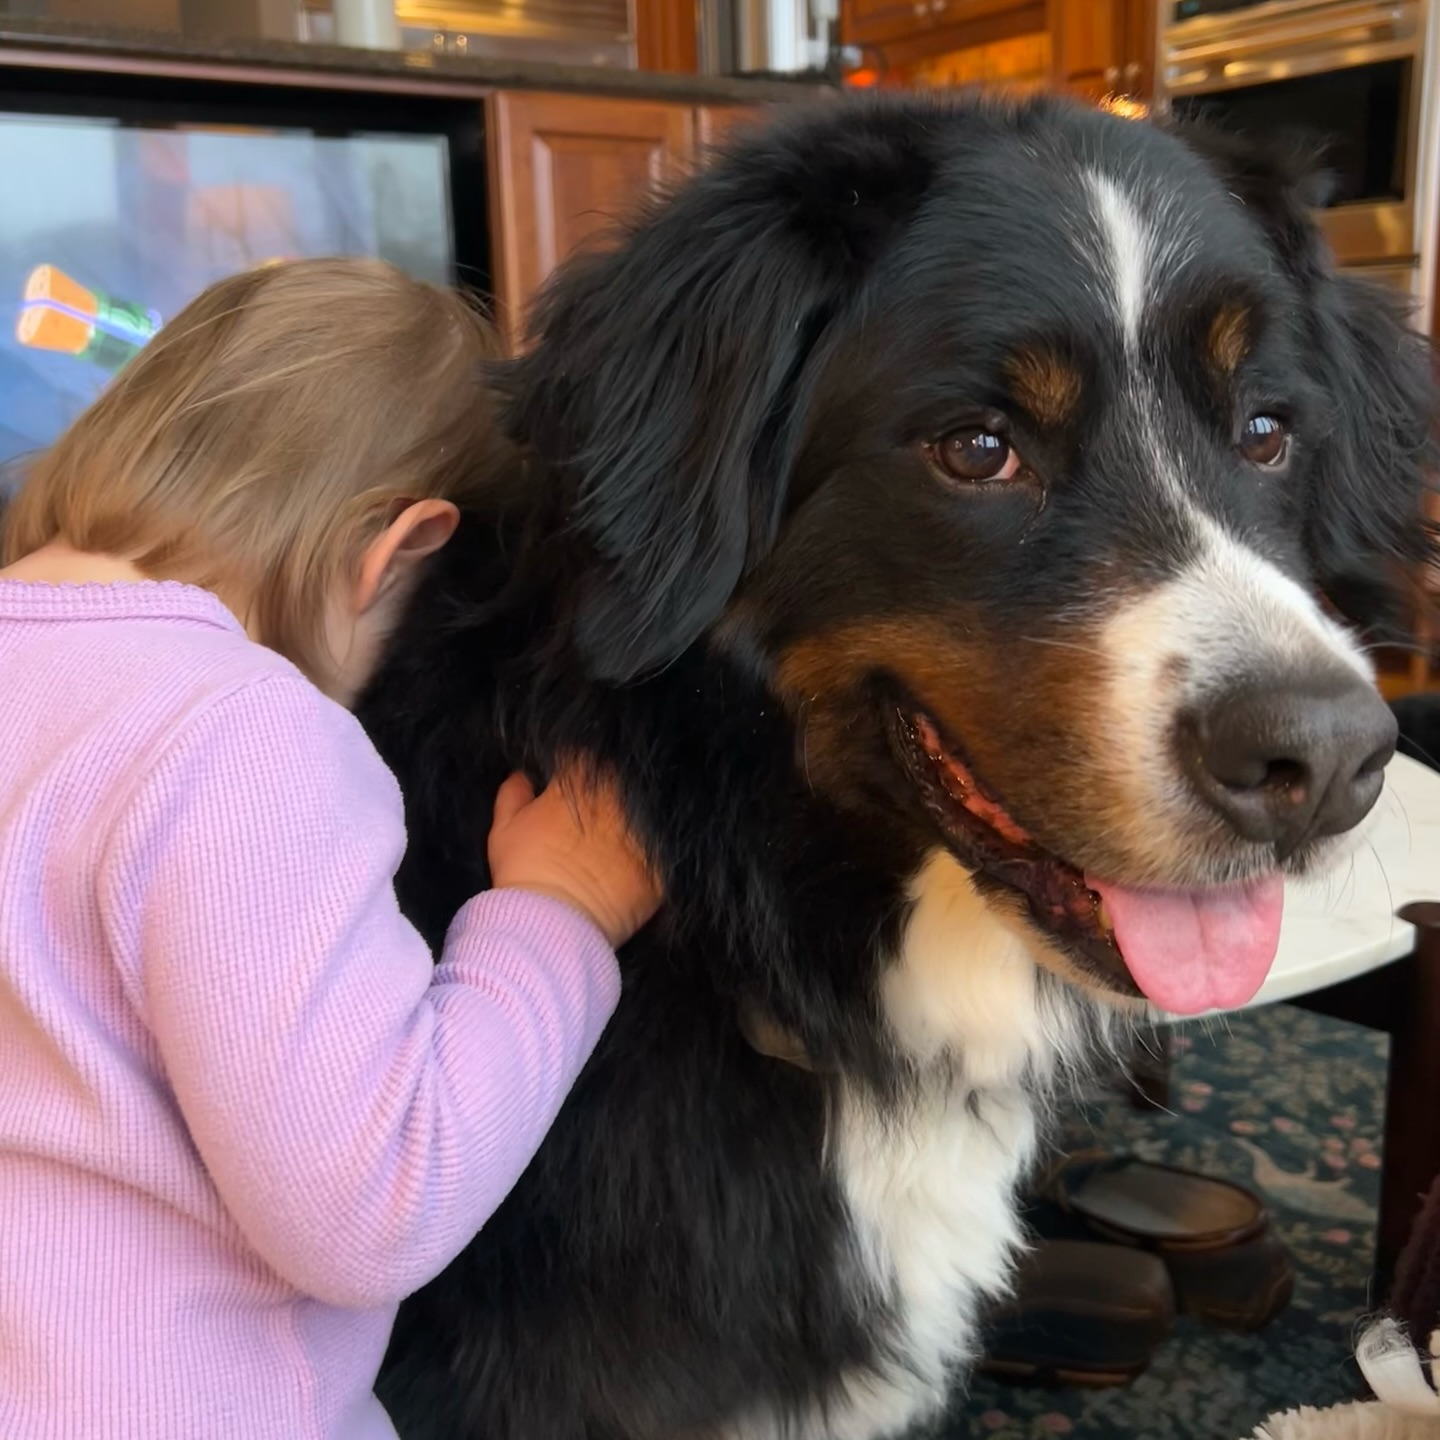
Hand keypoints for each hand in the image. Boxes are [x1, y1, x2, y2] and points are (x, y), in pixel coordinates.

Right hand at [488, 766, 661, 948]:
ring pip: (649, 811)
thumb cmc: (524, 872)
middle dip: (611, 789)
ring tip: (617, 838)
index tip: (568, 784)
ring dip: (636, 817)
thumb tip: (522, 776)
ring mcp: (645, 829)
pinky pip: (665, 851)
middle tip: (596, 813)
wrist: (552, 923)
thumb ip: (514, 794)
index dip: (574, 769)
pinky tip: (638, 863)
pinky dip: (655, 853)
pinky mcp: (662, 865)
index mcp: (581, 781)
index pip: (584, 756)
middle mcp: (620, 797)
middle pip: (622, 779)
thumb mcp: (504, 829)